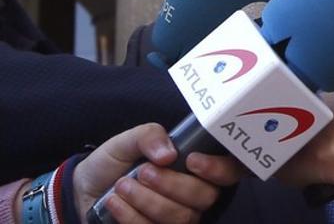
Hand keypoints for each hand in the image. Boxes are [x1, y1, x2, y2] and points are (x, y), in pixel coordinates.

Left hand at [71, 123, 241, 223]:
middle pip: (206, 197)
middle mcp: (195, 194)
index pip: (231, 170)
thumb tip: (169, 153)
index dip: (220, 169)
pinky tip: (115, 202)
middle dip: (172, 185)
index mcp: (198, 166)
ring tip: (122, 186)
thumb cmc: (113, 162)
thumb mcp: (127, 140)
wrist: (84, 190)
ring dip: (148, 201)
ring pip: (182, 217)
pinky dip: (131, 217)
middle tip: (144, 172)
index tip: (192, 160)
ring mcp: (178, 218)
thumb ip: (149, 136)